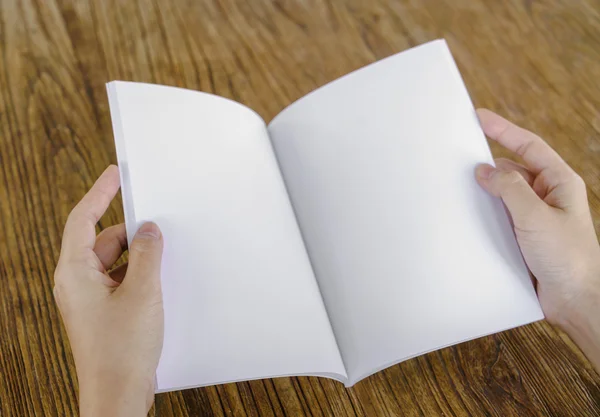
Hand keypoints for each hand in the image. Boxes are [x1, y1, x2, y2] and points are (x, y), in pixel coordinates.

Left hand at [54, 165, 163, 416]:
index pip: (83, 219)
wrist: (118, 394)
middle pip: (102, 240)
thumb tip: (150, 230)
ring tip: (163, 255)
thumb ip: (148, 254)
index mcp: (75, 272)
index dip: (99, 192)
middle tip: (157, 221)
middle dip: (130, 230)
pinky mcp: (103, 312)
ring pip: (114, 261)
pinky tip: (160, 278)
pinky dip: (138, 273)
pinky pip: (120, 280)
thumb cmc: (123, 349)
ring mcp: (90, 299)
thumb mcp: (143, 292)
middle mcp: (77, 283)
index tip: (115, 173)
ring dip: (138, 255)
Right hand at [475, 109, 599, 369]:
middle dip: (490, 161)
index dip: (503, 129)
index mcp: (560, 182)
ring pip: (505, 193)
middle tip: (462, 153)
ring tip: (462, 185)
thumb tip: (485, 170)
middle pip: (514, 167)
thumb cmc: (568, 258)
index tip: (479, 117)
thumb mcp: (536, 216)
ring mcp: (536, 216)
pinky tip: (471, 215)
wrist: (575, 300)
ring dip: (487, 190)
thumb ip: (510, 189)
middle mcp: (548, 196)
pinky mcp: (524, 235)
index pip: (528, 145)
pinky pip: (501, 215)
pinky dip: (486, 212)